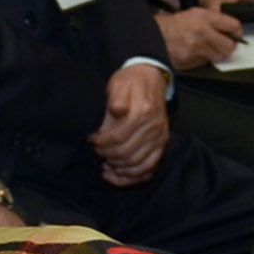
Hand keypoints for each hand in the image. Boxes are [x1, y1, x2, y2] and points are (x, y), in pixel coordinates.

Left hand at [89, 63, 169, 185]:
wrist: (151, 78)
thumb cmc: (131, 81)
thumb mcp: (119, 83)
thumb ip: (117, 97)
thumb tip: (117, 110)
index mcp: (143, 112)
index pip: (117, 137)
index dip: (100, 143)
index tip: (91, 139)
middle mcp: (154, 127)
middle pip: (126, 153)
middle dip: (107, 155)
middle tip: (96, 150)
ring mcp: (160, 138)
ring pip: (138, 164)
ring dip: (118, 168)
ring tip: (105, 164)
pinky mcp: (161, 144)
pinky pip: (150, 167)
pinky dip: (134, 176)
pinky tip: (118, 174)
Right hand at [155, 6, 241, 69]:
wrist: (150, 36)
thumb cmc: (170, 25)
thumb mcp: (192, 14)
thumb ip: (212, 21)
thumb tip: (230, 31)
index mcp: (202, 17)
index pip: (233, 25)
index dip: (236, 32)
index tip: (235, 34)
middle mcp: (201, 32)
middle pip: (230, 45)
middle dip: (228, 46)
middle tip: (223, 44)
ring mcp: (196, 48)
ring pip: (219, 56)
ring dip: (216, 54)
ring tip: (207, 48)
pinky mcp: (191, 61)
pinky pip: (206, 63)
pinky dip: (203, 59)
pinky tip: (194, 53)